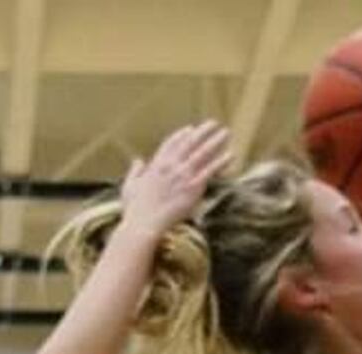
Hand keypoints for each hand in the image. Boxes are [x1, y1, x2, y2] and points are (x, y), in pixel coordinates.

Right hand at [117, 121, 230, 237]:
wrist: (145, 221)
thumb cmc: (135, 209)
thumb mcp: (130, 185)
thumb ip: (135, 171)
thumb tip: (138, 161)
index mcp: (156, 164)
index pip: (171, 144)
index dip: (182, 136)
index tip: (191, 129)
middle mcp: (170, 165)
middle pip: (189, 143)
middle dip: (202, 132)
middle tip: (214, 123)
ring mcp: (182, 175)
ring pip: (202, 153)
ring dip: (215, 141)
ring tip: (226, 133)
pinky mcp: (193, 187)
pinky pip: (209, 171)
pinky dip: (220, 162)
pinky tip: (231, 155)